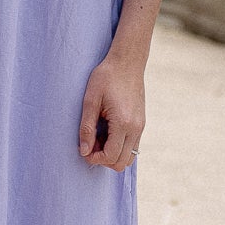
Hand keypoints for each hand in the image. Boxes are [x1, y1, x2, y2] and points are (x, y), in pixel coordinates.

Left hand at [78, 55, 144, 170]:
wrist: (127, 62)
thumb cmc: (106, 77)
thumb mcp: (90, 100)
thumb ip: (87, 127)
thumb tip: (84, 151)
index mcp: (123, 122)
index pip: (111, 156)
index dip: (94, 158)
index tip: (83, 149)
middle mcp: (136, 128)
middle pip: (122, 162)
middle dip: (104, 159)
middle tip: (90, 145)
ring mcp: (140, 126)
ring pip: (129, 157)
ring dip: (113, 154)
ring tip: (99, 139)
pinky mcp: (141, 123)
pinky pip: (132, 146)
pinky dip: (120, 147)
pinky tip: (107, 132)